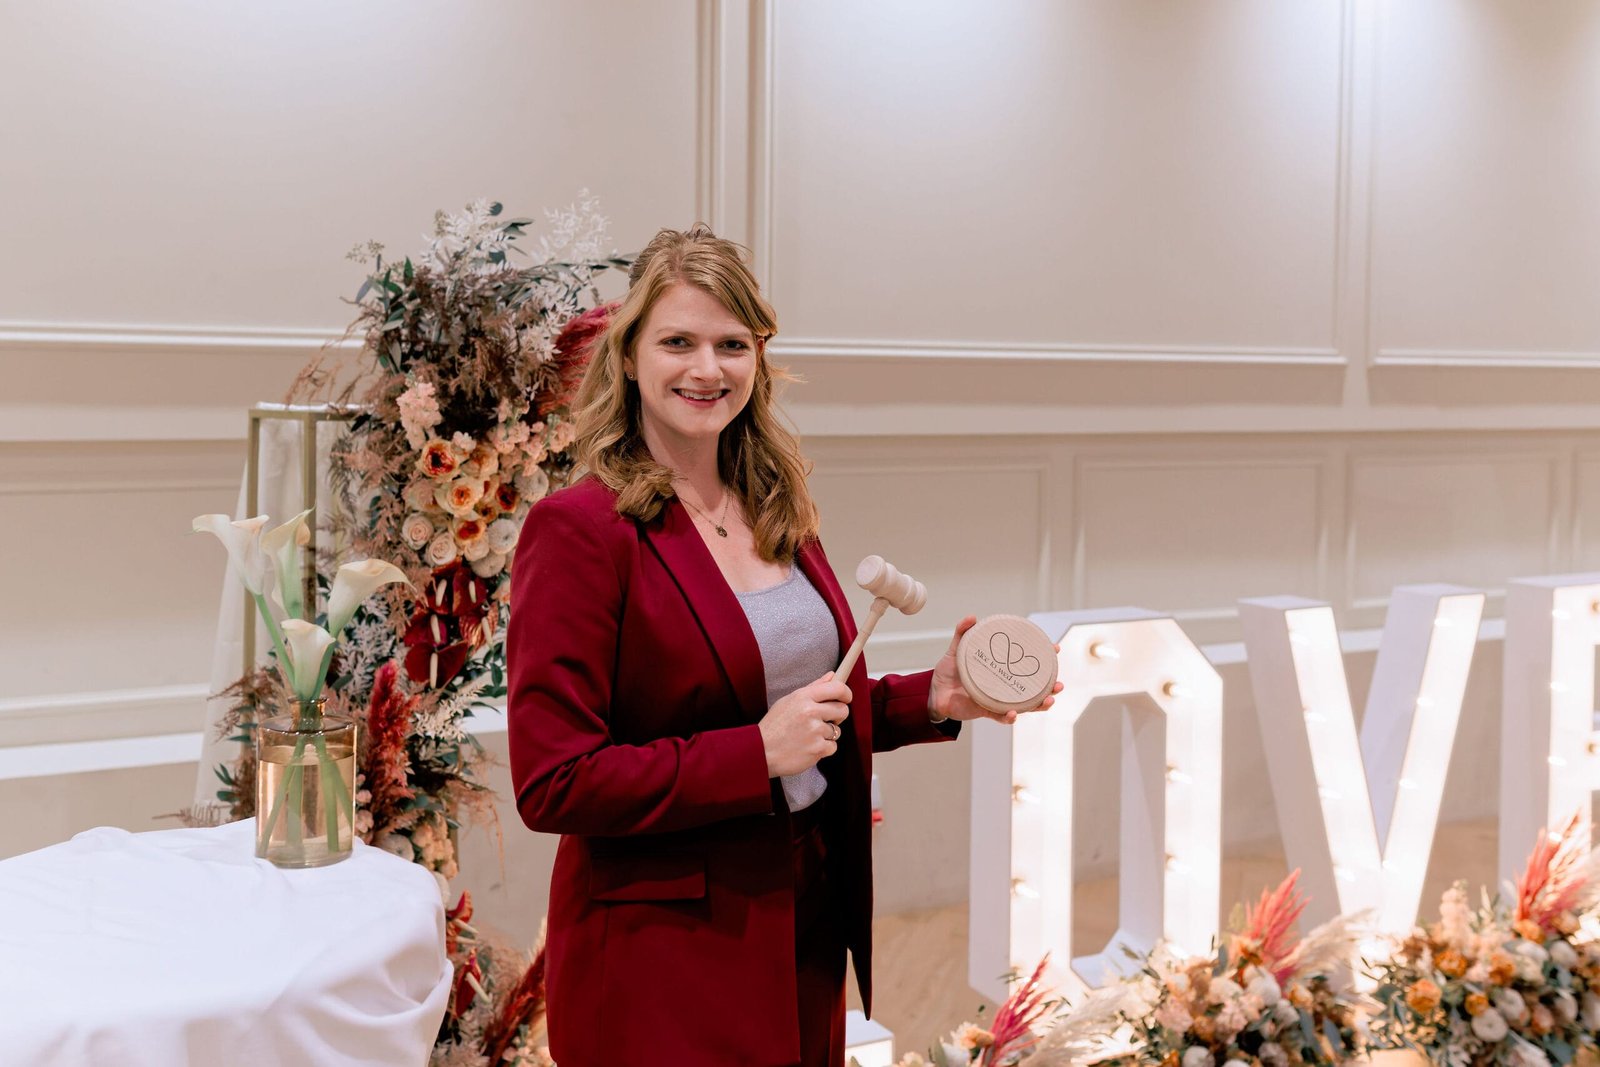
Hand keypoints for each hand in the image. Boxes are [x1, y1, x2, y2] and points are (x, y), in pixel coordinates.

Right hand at [758, 671, 851, 776]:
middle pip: (842, 710)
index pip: (837, 688)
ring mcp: (815, 731)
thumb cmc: (774, 726)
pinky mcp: (817, 749)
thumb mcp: (788, 701)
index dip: (846, 693)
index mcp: (803, 697)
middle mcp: (810, 712)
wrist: (761, 752)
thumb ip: (813, 688)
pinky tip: (807, 747)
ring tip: (807, 736)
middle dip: (837, 716)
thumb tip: (832, 675)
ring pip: (837, 730)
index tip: (846, 698)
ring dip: (826, 735)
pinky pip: (832, 747)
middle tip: (824, 720)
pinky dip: (823, 749)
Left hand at [928, 615, 1062, 724]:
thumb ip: (963, 633)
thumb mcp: (956, 651)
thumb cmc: (948, 673)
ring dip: (1038, 705)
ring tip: (1048, 700)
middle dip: (1050, 688)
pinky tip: (1014, 713)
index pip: (1025, 664)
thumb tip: (972, 617)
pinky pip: (1000, 717)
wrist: (933, 693)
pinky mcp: (985, 711)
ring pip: (1024, 706)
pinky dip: (1009, 717)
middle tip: (1059, 683)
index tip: (1055, 648)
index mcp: (1000, 671)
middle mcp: (1003, 687)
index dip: (1043, 658)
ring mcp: (996, 700)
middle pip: (1033, 689)